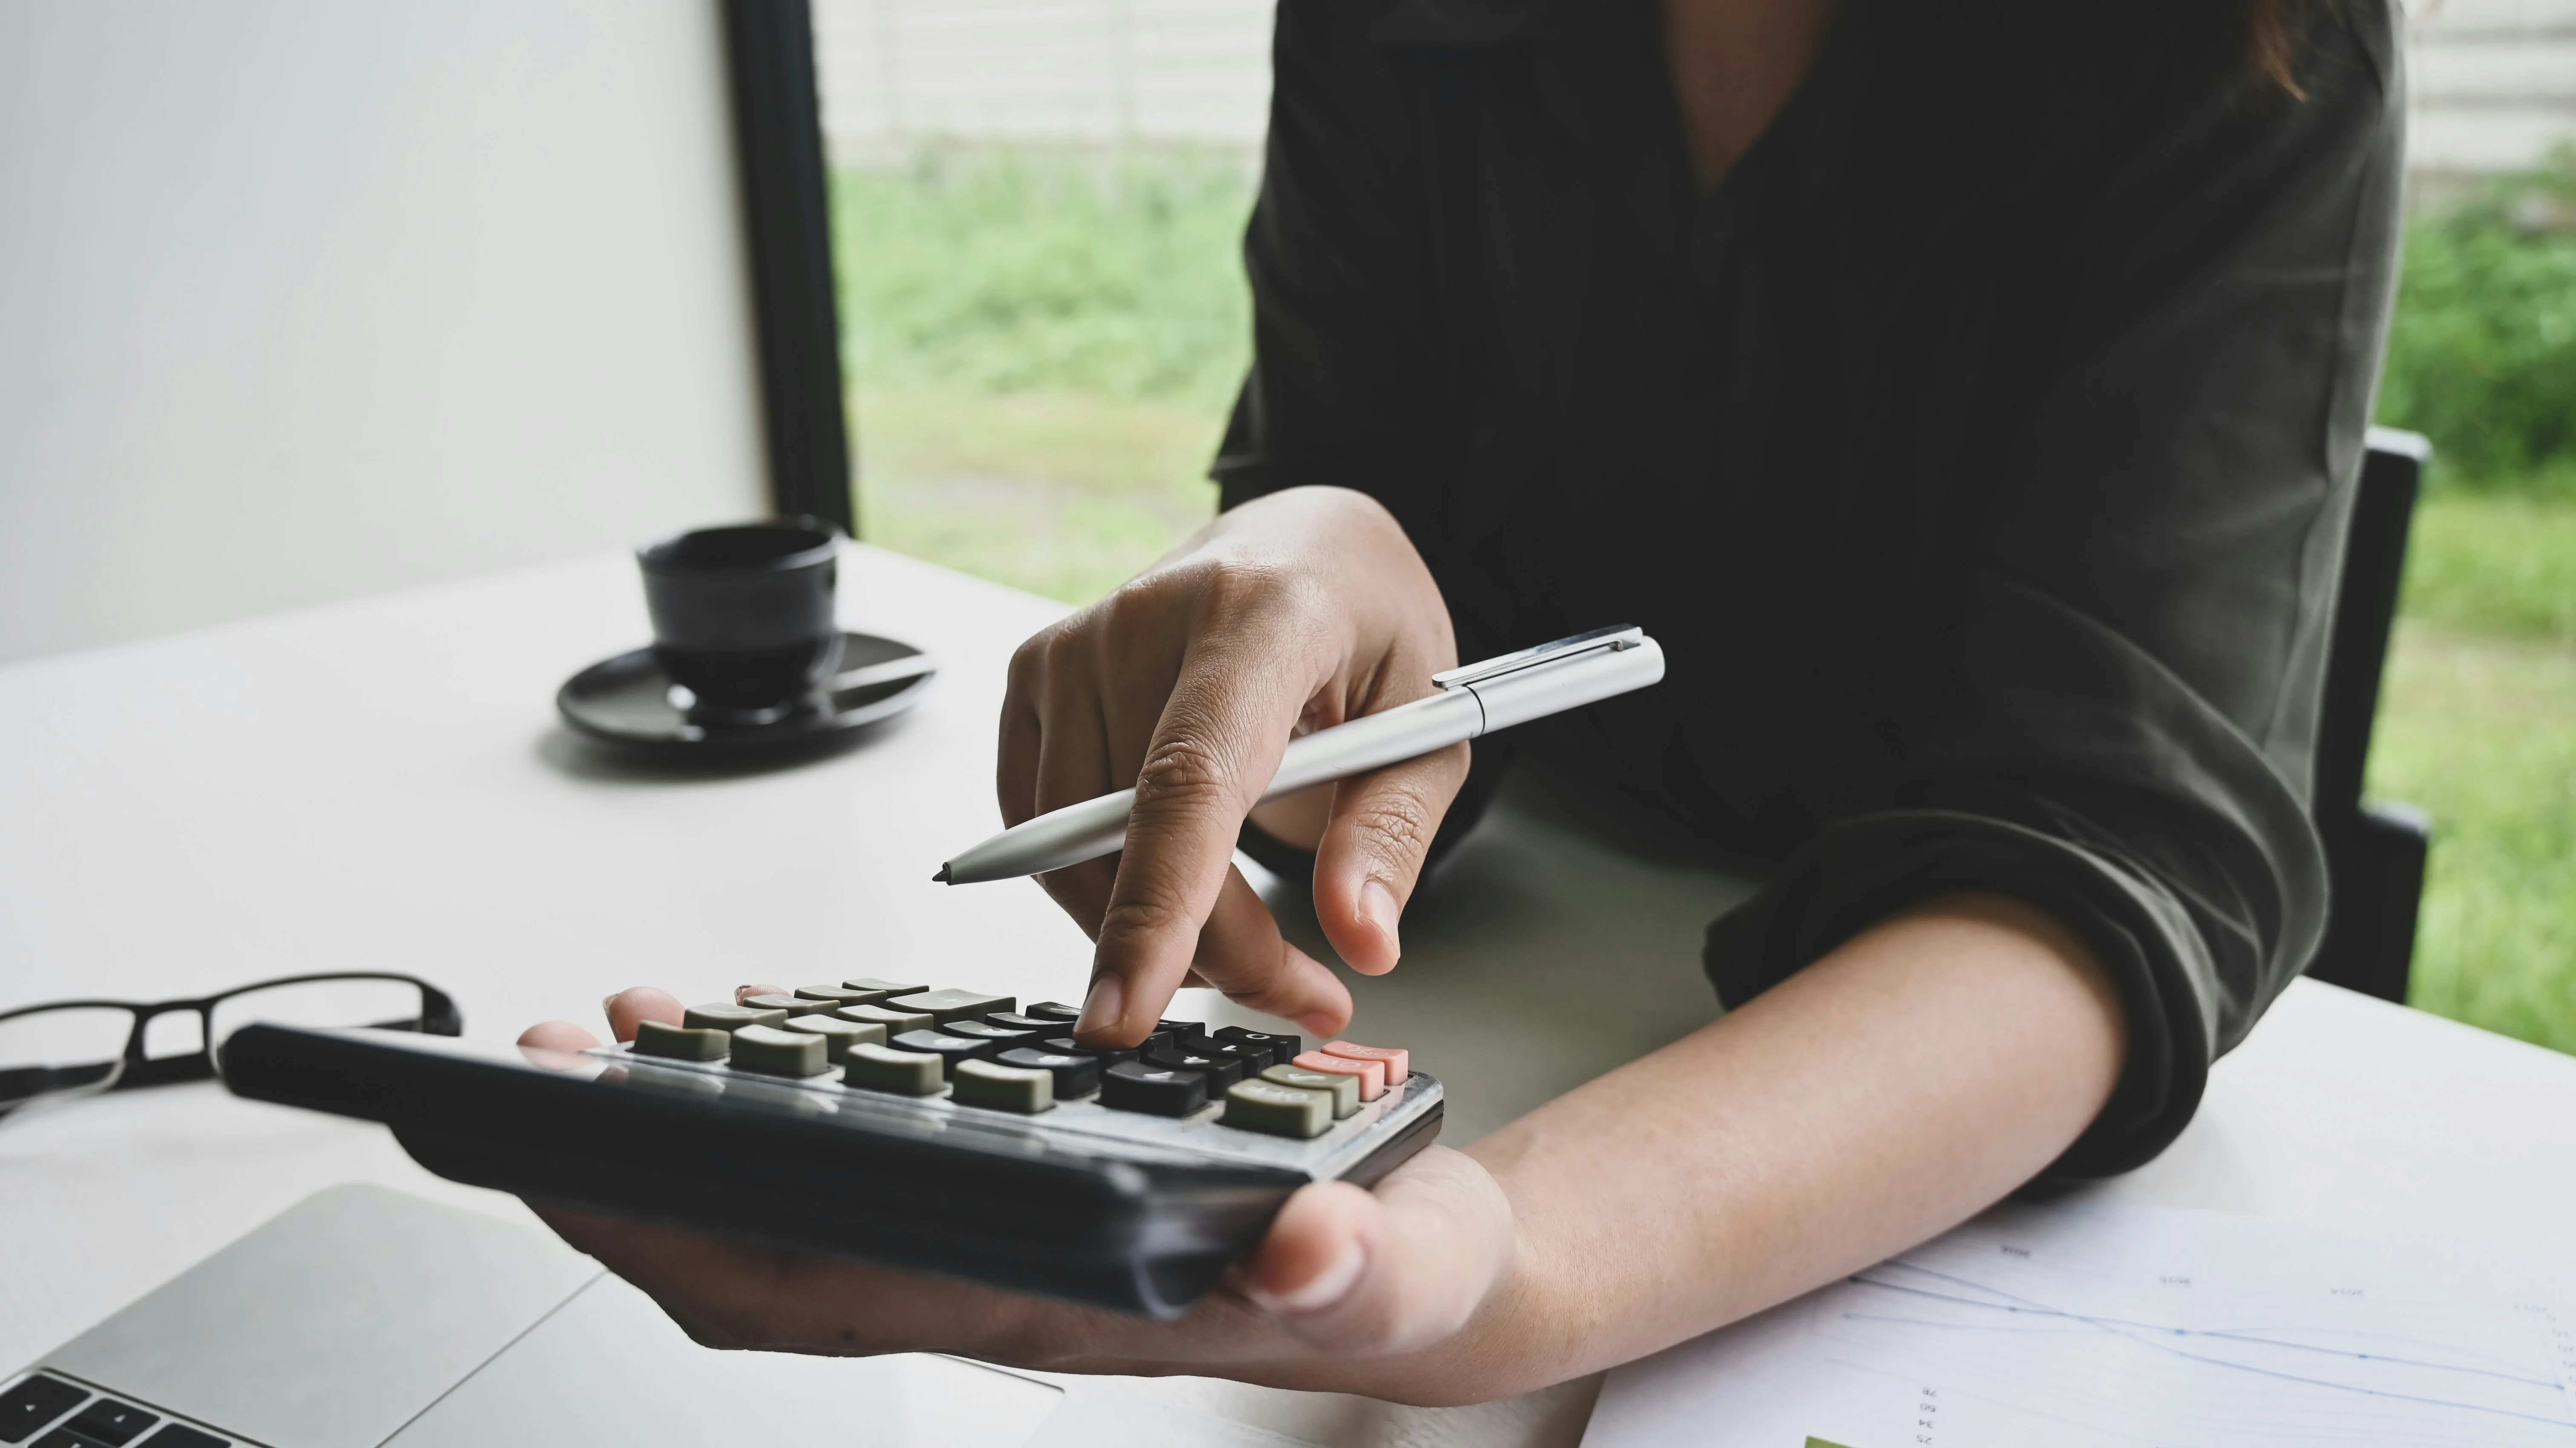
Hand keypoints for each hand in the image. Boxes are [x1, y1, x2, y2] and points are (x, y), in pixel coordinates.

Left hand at [514, 988, 1523, 1403]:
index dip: (689, 1236)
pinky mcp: (1014, 1186)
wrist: (1408, 1272)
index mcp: (1052, 1293)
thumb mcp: (1397, 1260)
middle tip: (534, 1081)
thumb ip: (1355, 1266)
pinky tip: (760, 1035)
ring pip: (790, 1212)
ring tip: (614, 1038)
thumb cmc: (1389, 1267)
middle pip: (762, 1259)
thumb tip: (1308, 1252)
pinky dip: (780, 1105)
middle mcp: (997, 1279)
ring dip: (685, 1138)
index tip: (580, 1162)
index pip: (830, 1284)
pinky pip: (856, 1164)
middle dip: (628, 1185)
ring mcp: (994, 1239)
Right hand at [1000, 486, 1465, 1047]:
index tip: (1130, 1008)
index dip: (1158, 906)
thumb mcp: (1429, 720)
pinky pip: (1044, 832)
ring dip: (1161, 930)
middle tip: (1300, 992)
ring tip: (1249, 936)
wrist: (1299, 541)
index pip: (1189, 778)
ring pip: (1080, 853)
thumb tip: (1361, 941)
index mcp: (1263, 614)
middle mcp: (1149, 617)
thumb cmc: (1366, 623)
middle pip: (1142, 838)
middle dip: (1216, 950)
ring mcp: (1076, 644)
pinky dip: (1104, 888)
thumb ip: (1393, 832)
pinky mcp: (1033, 675)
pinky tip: (1178, 880)